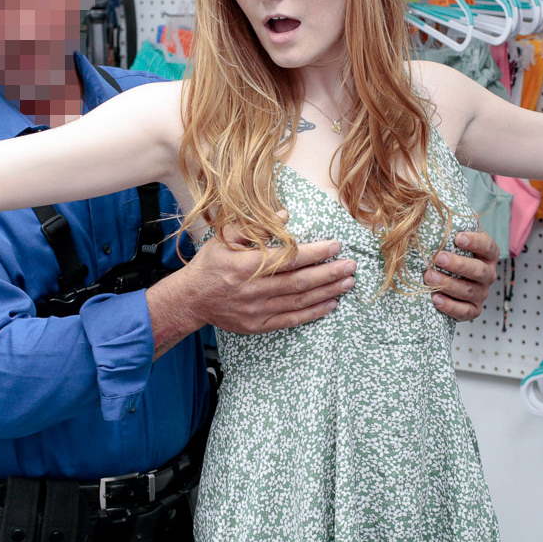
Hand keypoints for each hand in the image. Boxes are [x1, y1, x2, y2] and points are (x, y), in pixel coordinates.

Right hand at [174, 233, 354, 334]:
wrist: (191, 299)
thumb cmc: (210, 264)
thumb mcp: (225, 237)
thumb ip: (255, 227)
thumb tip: (286, 216)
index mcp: (245, 265)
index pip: (289, 258)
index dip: (315, 252)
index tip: (335, 245)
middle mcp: (253, 289)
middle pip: (299, 281)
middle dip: (329, 273)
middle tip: (351, 266)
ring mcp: (256, 310)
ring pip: (299, 301)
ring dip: (326, 292)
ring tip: (347, 283)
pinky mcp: (258, 325)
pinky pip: (291, 320)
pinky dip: (313, 313)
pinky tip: (330, 304)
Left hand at [422, 229, 500, 320]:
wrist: (447, 280)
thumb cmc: (448, 253)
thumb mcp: (450, 239)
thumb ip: (447, 227)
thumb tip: (430, 208)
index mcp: (487, 254)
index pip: (488, 246)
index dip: (475, 242)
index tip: (457, 238)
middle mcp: (488, 274)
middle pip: (479, 270)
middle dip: (458, 264)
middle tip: (438, 258)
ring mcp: (482, 293)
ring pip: (470, 291)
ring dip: (448, 284)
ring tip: (429, 277)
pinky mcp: (473, 310)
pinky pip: (465, 312)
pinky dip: (450, 306)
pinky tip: (435, 298)